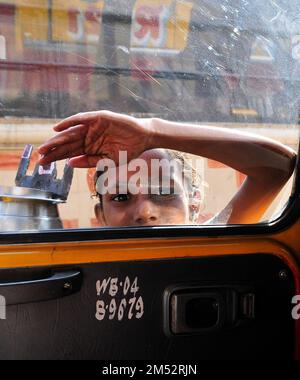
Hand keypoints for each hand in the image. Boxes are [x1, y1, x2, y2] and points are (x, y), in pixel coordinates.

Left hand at [38, 111, 153, 166]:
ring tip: (45, 146)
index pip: (69, 153)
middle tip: (39, 156)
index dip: (56, 158)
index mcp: (90, 148)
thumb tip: (70, 163)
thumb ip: (89, 162)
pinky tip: (58, 128)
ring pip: (71, 133)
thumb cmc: (128, 150)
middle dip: (52, 149)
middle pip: (66, 143)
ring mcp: (92, 127)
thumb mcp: (108, 161)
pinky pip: (81, 119)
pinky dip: (69, 122)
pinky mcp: (98, 118)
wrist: (143, 138)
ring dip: (57, 139)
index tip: (43, 163)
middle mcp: (88, 137)